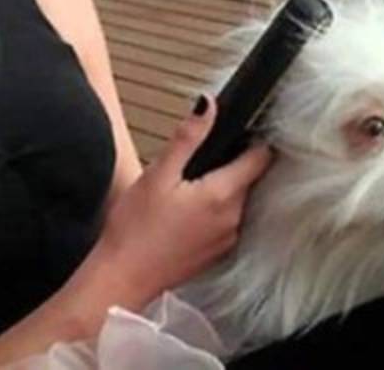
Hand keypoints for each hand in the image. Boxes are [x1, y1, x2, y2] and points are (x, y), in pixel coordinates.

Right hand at [93, 94, 273, 305]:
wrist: (122, 278)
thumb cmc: (135, 229)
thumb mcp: (158, 173)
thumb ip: (188, 137)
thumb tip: (208, 104)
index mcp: (223, 195)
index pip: (261, 158)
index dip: (254, 138)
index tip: (238, 129)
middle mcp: (234, 218)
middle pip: (250, 178)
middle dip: (232, 162)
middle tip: (198, 157)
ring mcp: (227, 239)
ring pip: (238, 200)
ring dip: (222, 187)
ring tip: (188, 184)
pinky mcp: (216, 253)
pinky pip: (227, 221)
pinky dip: (214, 210)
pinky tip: (185, 211)